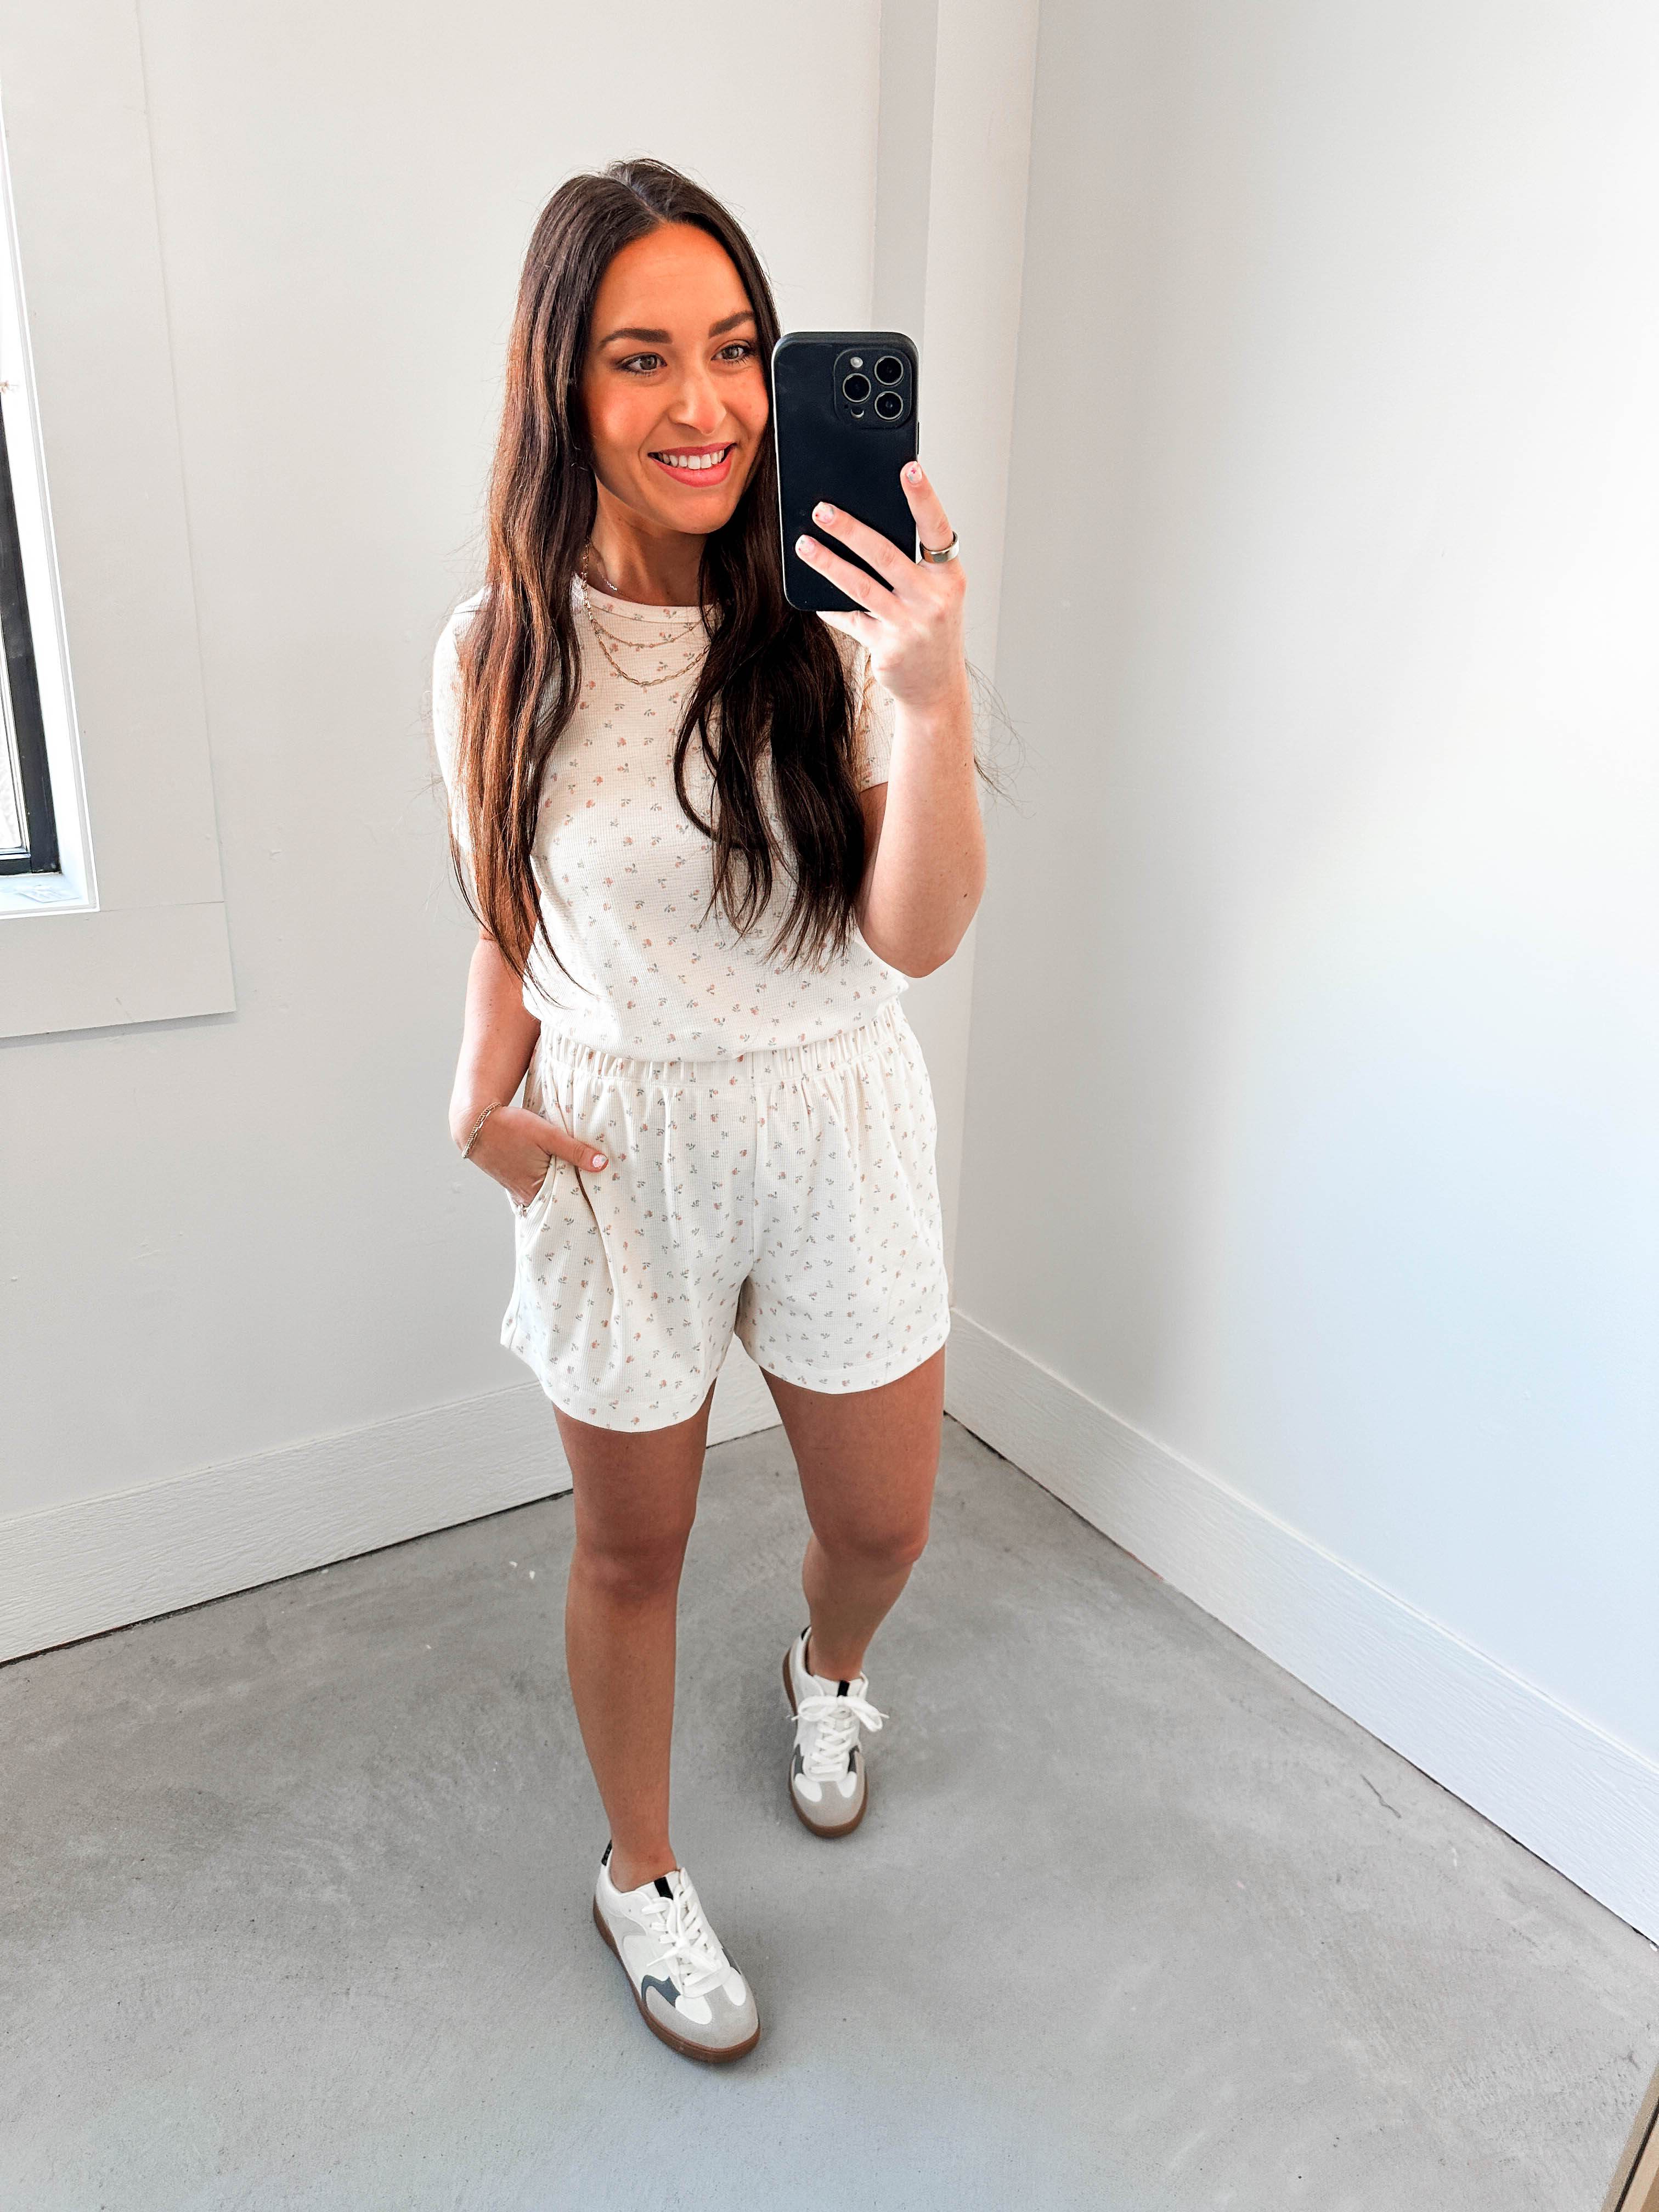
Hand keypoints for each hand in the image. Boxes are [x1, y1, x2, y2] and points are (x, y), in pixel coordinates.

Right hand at [454, 1101, 613, 1207]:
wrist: (475, 1122)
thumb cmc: (510, 1127)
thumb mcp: (548, 1135)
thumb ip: (576, 1150)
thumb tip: (602, 1164)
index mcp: (535, 1190)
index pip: (567, 1205)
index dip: (584, 1203)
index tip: (601, 1201)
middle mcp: (526, 1196)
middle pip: (558, 1202)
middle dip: (576, 1197)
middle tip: (598, 1195)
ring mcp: (518, 1191)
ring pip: (548, 1194)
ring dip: (562, 1188)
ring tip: (583, 1184)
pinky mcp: (513, 1182)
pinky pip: (536, 1188)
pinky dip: (548, 1184)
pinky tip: (560, 1175)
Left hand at [795, 460, 966, 713]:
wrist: (936, 689)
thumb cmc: (933, 630)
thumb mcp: (936, 594)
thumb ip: (913, 565)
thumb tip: (865, 525)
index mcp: (950, 577)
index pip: (936, 528)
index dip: (923, 497)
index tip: (908, 468)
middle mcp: (934, 599)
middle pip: (886, 554)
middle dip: (850, 529)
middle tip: (821, 508)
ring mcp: (910, 626)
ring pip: (861, 586)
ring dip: (828, 563)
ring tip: (803, 544)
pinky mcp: (887, 649)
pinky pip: (850, 620)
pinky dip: (830, 605)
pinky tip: (813, 592)